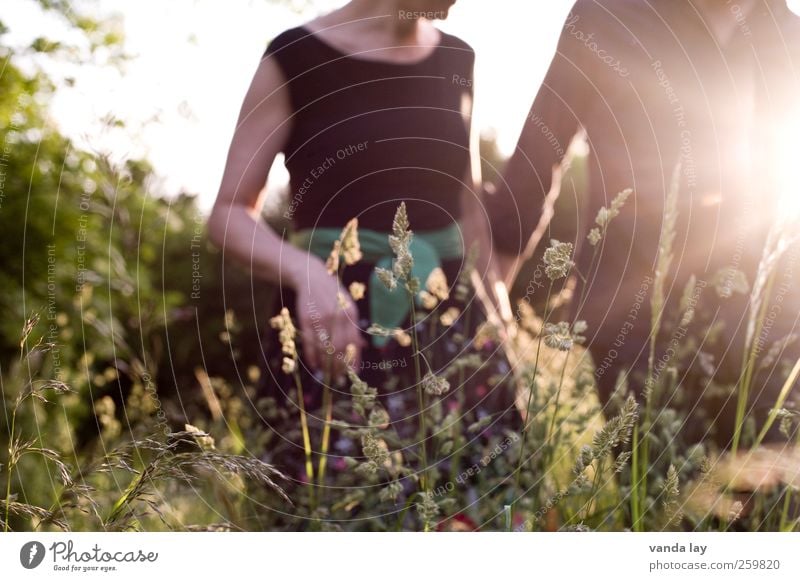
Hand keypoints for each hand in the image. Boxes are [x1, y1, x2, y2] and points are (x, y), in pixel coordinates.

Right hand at [290, 256, 364, 378]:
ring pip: (324, 348)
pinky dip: (312, 356)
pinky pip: (310, 343)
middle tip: (337, 377)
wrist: (311, 276)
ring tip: (325, 373)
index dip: (354, 360)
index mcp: (350, 314)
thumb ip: (352, 326)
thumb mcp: (347, 306)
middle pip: (340, 348)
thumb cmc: (332, 294)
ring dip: (325, 364)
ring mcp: (321, 318)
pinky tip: (313, 363)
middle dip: (339, 366)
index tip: (353, 373)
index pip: (354, 343)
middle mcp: (337, 317)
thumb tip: (362, 346)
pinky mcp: (306, 319)